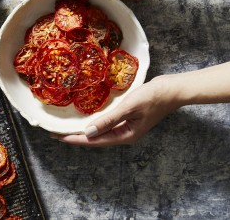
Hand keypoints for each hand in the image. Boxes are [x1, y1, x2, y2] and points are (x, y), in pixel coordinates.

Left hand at [53, 76, 177, 146]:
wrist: (172, 89)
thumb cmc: (152, 97)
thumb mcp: (128, 108)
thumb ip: (108, 120)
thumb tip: (87, 133)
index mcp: (125, 136)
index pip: (94, 141)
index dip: (75, 139)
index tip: (58, 137)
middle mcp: (124, 135)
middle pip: (96, 139)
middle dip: (77, 137)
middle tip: (57, 133)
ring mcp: (127, 128)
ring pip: (101, 132)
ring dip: (85, 131)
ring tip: (68, 128)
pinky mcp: (128, 119)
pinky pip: (107, 125)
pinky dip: (95, 123)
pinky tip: (87, 120)